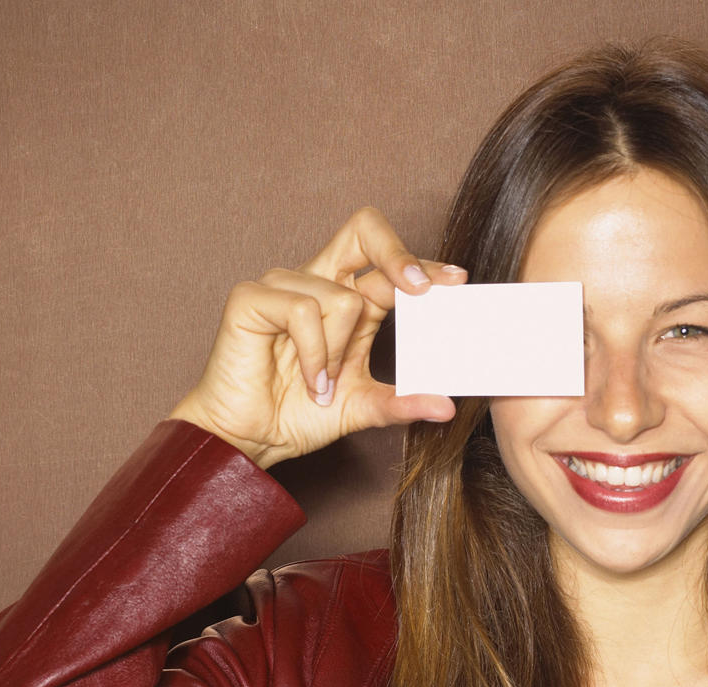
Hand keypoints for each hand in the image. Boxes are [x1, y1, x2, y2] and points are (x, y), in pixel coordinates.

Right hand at [169, 207, 466, 468]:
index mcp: (349, 298)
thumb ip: (402, 402)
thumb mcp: (363, 407)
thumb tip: (447, 408)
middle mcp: (317, 281)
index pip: (390, 263)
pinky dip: (314, 353)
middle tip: (417, 290)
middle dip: (398, 253)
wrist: (250, 439)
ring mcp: (283, 285)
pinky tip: (311, 381)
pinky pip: (303, 311)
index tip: (456, 282)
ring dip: (339, 353)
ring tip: (324, 385)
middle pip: (364, 228)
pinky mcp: (251, 298)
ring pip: (342, 298)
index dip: (424, 267)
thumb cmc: (298, 414)